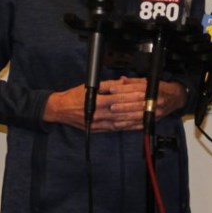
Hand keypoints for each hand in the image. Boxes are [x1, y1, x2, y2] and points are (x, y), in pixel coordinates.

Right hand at [43, 77, 186, 131]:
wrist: (60, 109)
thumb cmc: (75, 96)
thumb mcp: (91, 86)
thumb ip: (108, 85)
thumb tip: (123, 82)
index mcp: (97, 101)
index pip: (118, 98)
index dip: (132, 96)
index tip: (143, 94)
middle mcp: (99, 113)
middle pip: (122, 110)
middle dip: (138, 107)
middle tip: (151, 105)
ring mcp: (99, 123)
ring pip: (121, 121)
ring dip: (136, 119)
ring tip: (148, 115)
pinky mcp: (99, 129)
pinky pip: (116, 128)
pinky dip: (128, 127)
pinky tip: (137, 125)